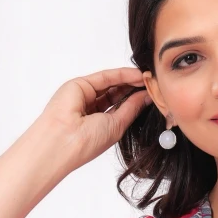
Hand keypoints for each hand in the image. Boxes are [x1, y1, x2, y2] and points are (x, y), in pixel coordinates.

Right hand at [37, 67, 151, 172]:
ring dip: (130, 80)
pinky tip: (137, 75)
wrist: (64, 139)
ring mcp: (85, 95)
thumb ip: (131, 109)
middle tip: (153, 83)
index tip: (153, 95)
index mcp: (98, 124)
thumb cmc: (87, 142)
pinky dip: (122, 75)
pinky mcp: (81, 84)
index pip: (120, 108)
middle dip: (134, 88)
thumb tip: (146, 98)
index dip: (136, 100)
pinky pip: (105, 77)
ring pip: (111, 84)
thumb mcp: (117, 125)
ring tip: (148, 78)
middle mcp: (90, 109)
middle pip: (116, 94)